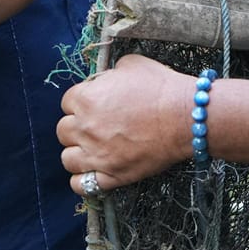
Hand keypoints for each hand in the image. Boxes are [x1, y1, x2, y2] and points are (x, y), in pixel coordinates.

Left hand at [58, 54, 195, 195]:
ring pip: (67, 159)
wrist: (185, 117)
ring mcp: (96, 154)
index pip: (67, 102)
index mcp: (86, 98)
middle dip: (77, 127)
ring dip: (77, 153)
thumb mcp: (132, 65)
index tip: (95, 105)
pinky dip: (83, 180)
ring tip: (93, 150)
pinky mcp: (110, 175)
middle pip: (63, 131)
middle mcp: (85, 127)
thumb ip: (111, 73)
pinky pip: (80, 185)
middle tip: (95, 127)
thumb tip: (107, 80)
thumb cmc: (161, 88)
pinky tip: (93, 172)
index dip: (81, 103)